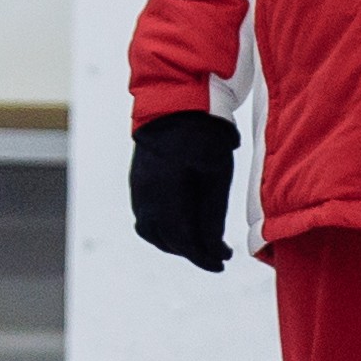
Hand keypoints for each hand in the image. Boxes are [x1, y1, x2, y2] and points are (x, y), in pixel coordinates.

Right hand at [129, 110, 239, 270]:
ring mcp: (138, 187)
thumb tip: (212, 245)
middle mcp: (146, 196)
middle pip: (164, 239)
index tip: (222, 263)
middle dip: (190, 250)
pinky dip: (164, 225)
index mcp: (166, 195)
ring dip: (174, 240)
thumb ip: (212, 214)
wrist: (177, 98)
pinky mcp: (138, 179)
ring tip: (198, 240)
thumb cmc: (204, 134)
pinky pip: (146, 215)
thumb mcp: (217, 175)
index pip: (183, 240)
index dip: (203, 257)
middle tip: (215, 254)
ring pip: (150, 229)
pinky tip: (183, 219)